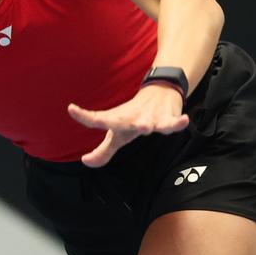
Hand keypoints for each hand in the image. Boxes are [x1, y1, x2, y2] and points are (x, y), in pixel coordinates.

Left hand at [67, 84, 189, 167]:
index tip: (71, 109)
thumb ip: (103, 151)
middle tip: (111, 125)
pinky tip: (184, 120)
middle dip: (118, 124)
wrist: (158, 92)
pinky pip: (173, 122)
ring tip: (147, 126)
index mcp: (117, 121)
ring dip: (149, 124)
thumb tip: (86, 162)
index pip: (98, 119)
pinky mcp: (167, 117)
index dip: (85, 116)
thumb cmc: (133, 117)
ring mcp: (151, 117)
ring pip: (150, 122)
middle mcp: (132, 118)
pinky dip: (178, 122)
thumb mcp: (118, 135)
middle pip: (124, 122)